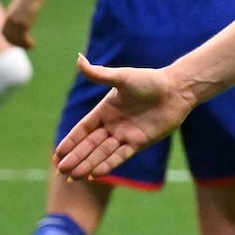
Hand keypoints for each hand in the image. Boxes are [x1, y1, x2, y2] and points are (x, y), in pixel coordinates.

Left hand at [3, 0, 43, 48]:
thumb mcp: (19, 5)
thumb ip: (18, 11)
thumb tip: (22, 13)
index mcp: (7, 16)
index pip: (3, 32)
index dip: (8, 39)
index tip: (15, 43)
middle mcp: (10, 21)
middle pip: (9, 37)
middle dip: (16, 44)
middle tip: (24, 48)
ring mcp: (16, 22)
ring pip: (17, 39)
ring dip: (23, 45)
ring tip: (30, 48)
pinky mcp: (24, 23)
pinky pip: (24, 37)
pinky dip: (28, 43)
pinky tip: (33, 45)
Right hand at [53, 56, 193, 179]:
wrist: (176, 89)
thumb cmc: (149, 81)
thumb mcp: (122, 77)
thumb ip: (99, 73)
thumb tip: (78, 58)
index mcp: (105, 110)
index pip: (83, 129)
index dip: (71, 141)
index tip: (57, 154)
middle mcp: (113, 125)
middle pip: (90, 145)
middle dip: (75, 157)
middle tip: (60, 170)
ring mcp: (126, 135)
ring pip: (102, 153)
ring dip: (88, 164)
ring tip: (73, 176)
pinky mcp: (140, 142)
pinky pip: (120, 156)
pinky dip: (108, 165)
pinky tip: (95, 174)